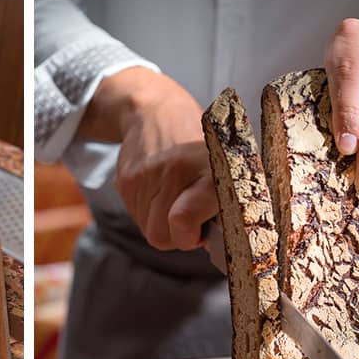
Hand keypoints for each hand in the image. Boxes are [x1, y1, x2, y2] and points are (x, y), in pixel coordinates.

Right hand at [80, 67, 216, 250]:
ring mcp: (146, 177)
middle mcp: (174, 172)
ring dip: (163, 224)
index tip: (202, 232)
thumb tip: (231, 245)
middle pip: (164, 237)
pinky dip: (149, 212)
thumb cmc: (202, 146)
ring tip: (174, 198)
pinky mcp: (126, 182)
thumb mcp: (229, 165)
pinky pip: (136, 217)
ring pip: (149, 231)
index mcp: (209, 170)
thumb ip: (232, 203)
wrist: (157, 112)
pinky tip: (159, 191)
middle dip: (177, 236)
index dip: (190, 237)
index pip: (184, 221)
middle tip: (191, 216)